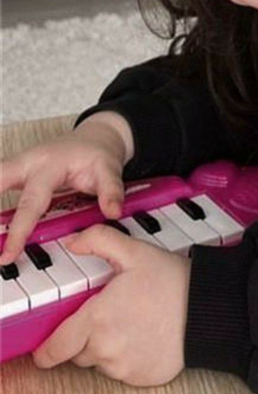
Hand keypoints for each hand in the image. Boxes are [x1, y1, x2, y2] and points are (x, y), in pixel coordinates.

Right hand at [0, 115, 130, 264]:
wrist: (95, 138)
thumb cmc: (97, 153)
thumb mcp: (109, 169)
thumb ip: (111, 190)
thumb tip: (113, 212)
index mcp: (49, 165)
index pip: (31, 203)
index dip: (19, 231)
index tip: (7, 255)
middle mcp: (28, 163)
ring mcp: (18, 167)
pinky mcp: (15, 174)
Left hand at [32, 224, 190, 385]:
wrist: (209, 309)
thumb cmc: (174, 281)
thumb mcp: (136, 252)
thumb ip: (100, 241)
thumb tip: (73, 243)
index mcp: (97, 320)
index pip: (53, 349)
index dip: (47, 348)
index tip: (47, 346)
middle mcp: (106, 349)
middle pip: (78, 353)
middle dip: (86, 337)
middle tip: (110, 315)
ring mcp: (123, 367)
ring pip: (101, 362)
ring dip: (108, 347)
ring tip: (133, 322)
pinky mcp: (141, 378)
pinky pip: (124, 371)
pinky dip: (129, 357)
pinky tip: (146, 336)